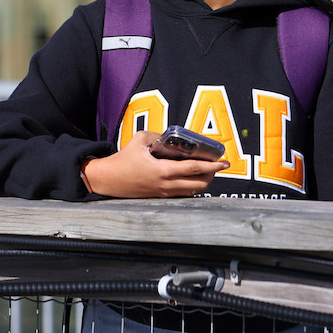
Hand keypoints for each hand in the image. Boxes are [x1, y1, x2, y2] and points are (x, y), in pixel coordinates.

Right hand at [81, 131, 228, 197]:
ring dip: (203, 181)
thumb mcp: (140, 140)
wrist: (108, 179)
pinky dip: (192, 186)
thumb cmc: (123, 159)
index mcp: (163, 171)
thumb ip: (158, 136)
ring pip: (192, 191)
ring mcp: (163, 193)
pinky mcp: (160, 196)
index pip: (194, 169)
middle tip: (217, 165)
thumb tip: (171, 136)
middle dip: (212, 174)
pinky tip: (192, 177)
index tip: (224, 162)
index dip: (212, 165)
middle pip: (199, 184)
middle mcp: (166, 185)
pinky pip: (182, 193)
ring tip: (207, 170)